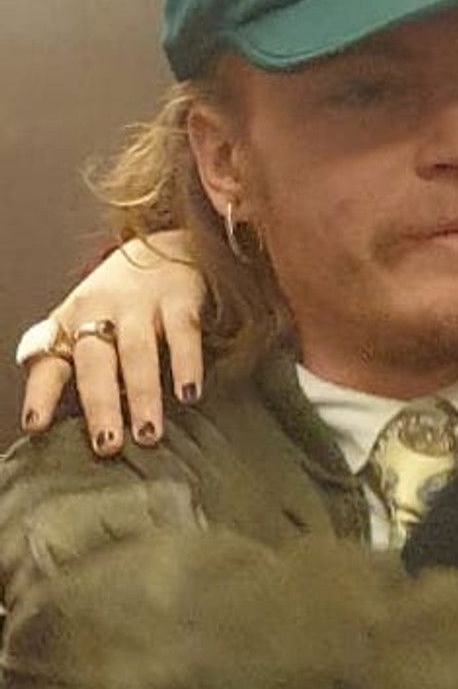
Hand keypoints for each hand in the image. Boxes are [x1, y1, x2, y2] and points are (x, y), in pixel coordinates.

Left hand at [20, 231, 205, 454]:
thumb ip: (74, 369)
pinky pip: (182, 333)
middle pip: (95, 361)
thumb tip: (55, 428)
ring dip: (143, 395)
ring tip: (148, 433)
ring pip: (138, 351)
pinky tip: (189, 393)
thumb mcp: (87, 324)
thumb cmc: (122, 301)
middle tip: (108, 445)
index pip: (48, 360)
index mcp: (71, 322)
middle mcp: (100, 310)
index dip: (41, 394)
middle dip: (101, 405)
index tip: (36, 426)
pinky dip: (186, 364)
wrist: (168, 243)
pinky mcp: (180, 297)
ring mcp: (141, 302)